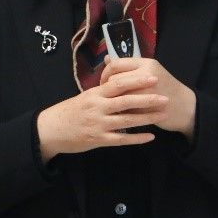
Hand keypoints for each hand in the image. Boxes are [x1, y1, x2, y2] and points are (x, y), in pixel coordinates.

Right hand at [36, 70, 168, 162]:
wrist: (51, 129)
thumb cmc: (70, 111)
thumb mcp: (85, 96)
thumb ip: (102, 90)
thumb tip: (119, 79)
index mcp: (95, 94)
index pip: (118, 84)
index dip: (137, 81)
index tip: (153, 78)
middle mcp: (98, 108)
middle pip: (126, 101)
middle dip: (147, 99)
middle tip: (165, 97)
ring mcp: (99, 124)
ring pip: (127, 121)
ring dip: (147, 118)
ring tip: (162, 115)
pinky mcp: (99, 139)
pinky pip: (121, 139)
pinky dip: (137, 138)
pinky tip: (150, 137)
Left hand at [100, 58, 195, 141]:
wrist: (188, 108)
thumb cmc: (167, 89)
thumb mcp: (151, 73)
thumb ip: (129, 67)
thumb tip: (107, 59)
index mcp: (146, 64)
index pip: (116, 64)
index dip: (105, 73)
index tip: (105, 82)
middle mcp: (145, 76)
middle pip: (114, 79)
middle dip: (107, 89)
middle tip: (108, 95)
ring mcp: (146, 93)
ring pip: (117, 95)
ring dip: (112, 100)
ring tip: (114, 104)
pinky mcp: (146, 109)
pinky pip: (124, 108)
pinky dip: (120, 111)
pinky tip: (122, 112)